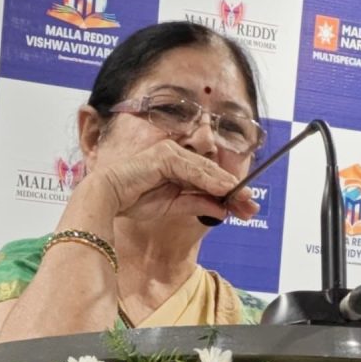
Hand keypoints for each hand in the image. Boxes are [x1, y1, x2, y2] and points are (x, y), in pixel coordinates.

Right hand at [84, 136, 259, 227]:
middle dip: (234, 191)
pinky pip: (193, 169)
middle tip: (253, 206)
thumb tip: (223, 209)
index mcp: (178, 165)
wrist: (107, 197)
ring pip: (206, 170)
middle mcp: (177, 155)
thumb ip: (197, 203)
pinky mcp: (165, 155)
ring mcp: (171, 152)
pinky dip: (210, 180)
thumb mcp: (173, 205)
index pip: (209, 179)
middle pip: (212, 173)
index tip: (246, 207)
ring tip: (245, 200)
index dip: (230, 193)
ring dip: (227, 186)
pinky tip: (225, 190)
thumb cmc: (133, 199)